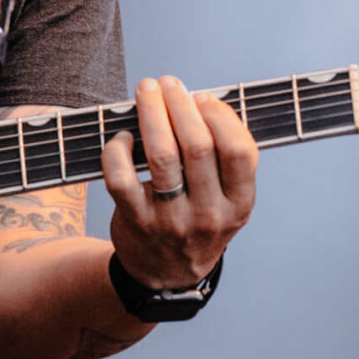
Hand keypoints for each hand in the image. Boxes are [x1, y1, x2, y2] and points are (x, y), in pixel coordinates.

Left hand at [100, 75, 255, 289]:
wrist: (167, 275)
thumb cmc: (199, 220)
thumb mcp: (228, 200)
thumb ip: (224, 158)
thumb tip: (196, 98)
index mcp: (239, 204)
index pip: (240, 151)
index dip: (221, 116)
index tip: (202, 97)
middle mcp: (209, 214)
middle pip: (197, 146)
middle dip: (180, 105)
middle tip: (168, 84)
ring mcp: (171, 220)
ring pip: (161, 155)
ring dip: (151, 114)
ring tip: (146, 91)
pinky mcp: (136, 222)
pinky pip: (121, 177)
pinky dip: (118, 149)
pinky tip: (123, 137)